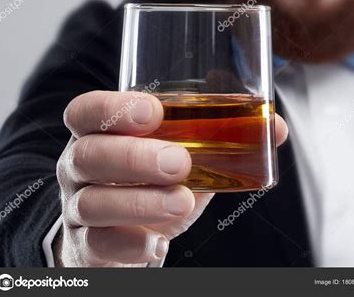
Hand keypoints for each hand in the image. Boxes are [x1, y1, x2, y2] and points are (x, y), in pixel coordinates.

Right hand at [55, 91, 287, 266]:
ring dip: (140, 201)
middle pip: (88, 154)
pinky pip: (97, 244)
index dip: (113, 107)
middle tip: (180, 162)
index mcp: (101, 133)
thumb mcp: (183, 155)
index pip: (87, 111)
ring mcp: (77, 207)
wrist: (120, 232)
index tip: (153, 111)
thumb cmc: (151, 182)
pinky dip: (130, 242)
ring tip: (183, 200)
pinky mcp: (86, 245)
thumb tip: (275, 126)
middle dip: (134, 156)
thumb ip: (221, 138)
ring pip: (92, 201)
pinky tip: (158, 241)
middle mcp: (79, 166)